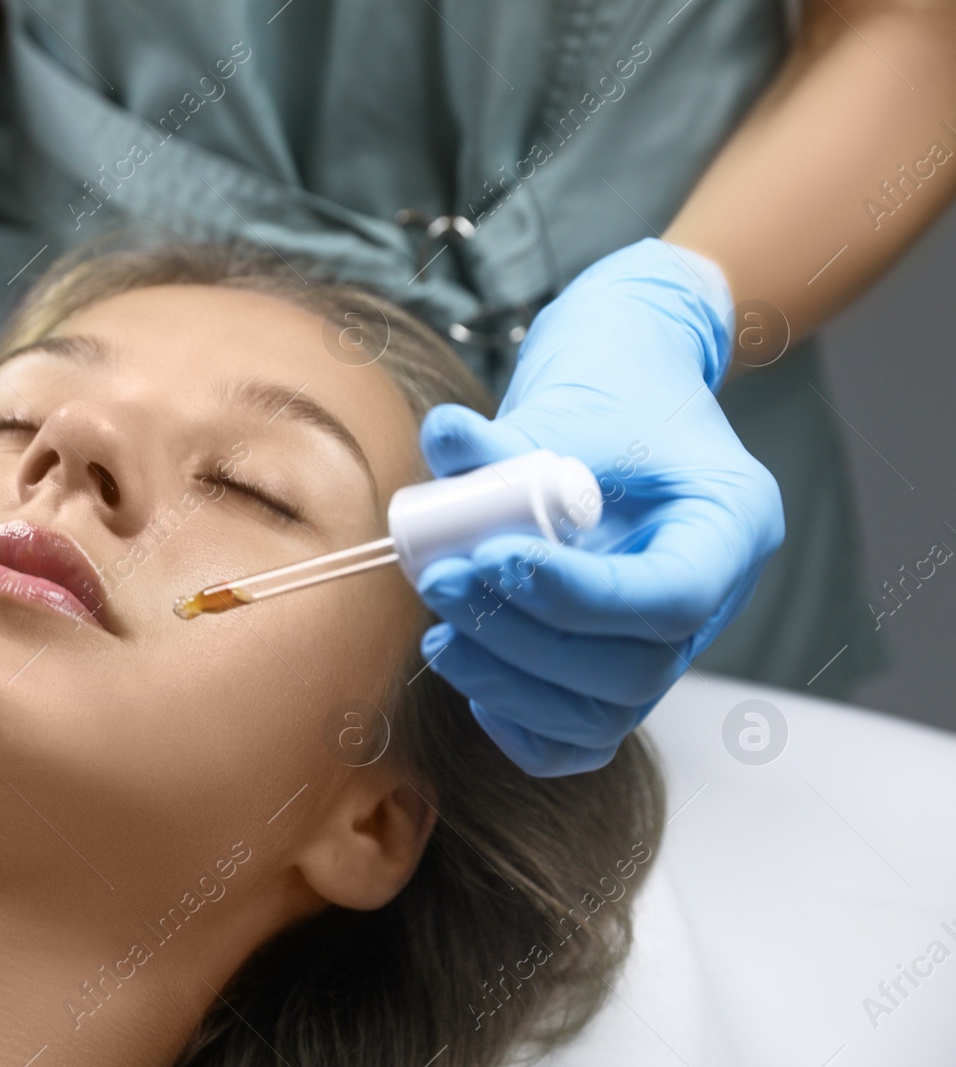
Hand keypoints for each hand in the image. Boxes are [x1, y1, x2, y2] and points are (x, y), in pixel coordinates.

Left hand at [416, 238, 783, 775]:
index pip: (673, 597)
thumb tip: (447, 439)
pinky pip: (584, 735)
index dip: (577, 596)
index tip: (493, 559)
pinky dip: (522, 723)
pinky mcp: (623, 668)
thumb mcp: (568, 404)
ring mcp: (675, 645)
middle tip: (443, 582)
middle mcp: (718, 597)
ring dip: (508, 681)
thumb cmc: (609, 399)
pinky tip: (469, 673)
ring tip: (439, 629)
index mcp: (731, 522)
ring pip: (606, 712)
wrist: (624, 403)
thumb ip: (507, 441)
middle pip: (635, 667)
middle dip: (524, 638)